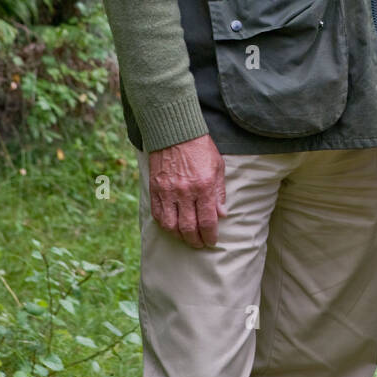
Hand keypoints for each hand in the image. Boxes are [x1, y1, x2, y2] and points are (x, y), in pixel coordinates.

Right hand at [148, 133, 226, 248]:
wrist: (175, 132)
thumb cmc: (200, 148)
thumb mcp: (218, 167)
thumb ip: (219, 192)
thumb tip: (222, 214)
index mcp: (203, 186)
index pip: (207, 221)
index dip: (210, 236)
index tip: (212, 241)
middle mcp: (185, 192)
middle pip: (188, 228)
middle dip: (195, 241)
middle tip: (200, 244)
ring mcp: (167, 191)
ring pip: (171, 225)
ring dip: (179, 236)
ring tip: (186, 238)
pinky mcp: (155, 189)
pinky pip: (158, 214)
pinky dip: (165, 225)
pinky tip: (172, 227)